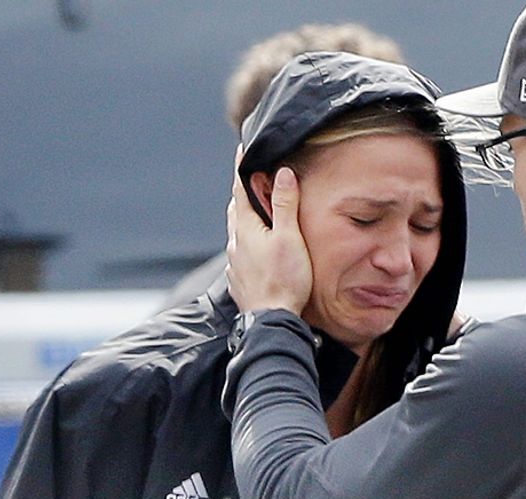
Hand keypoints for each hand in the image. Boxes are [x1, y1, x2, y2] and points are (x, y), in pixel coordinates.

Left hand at [226, 147, 312, 316]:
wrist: (271, 322)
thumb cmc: (284, 281)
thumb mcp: (289, 238)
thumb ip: (285, 205)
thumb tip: (281, 174)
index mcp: (245, 228)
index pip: (240, 188)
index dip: (242, 167)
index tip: (242, 149)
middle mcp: (235, 244)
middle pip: (237, 211)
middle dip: (244, 195)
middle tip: (253, 184)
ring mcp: (235, 265)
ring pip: (238, 235)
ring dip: (246, 223)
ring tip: (259, 218)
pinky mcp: (240, 282)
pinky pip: (241, 257)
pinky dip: (249, 248)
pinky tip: (259, 254)